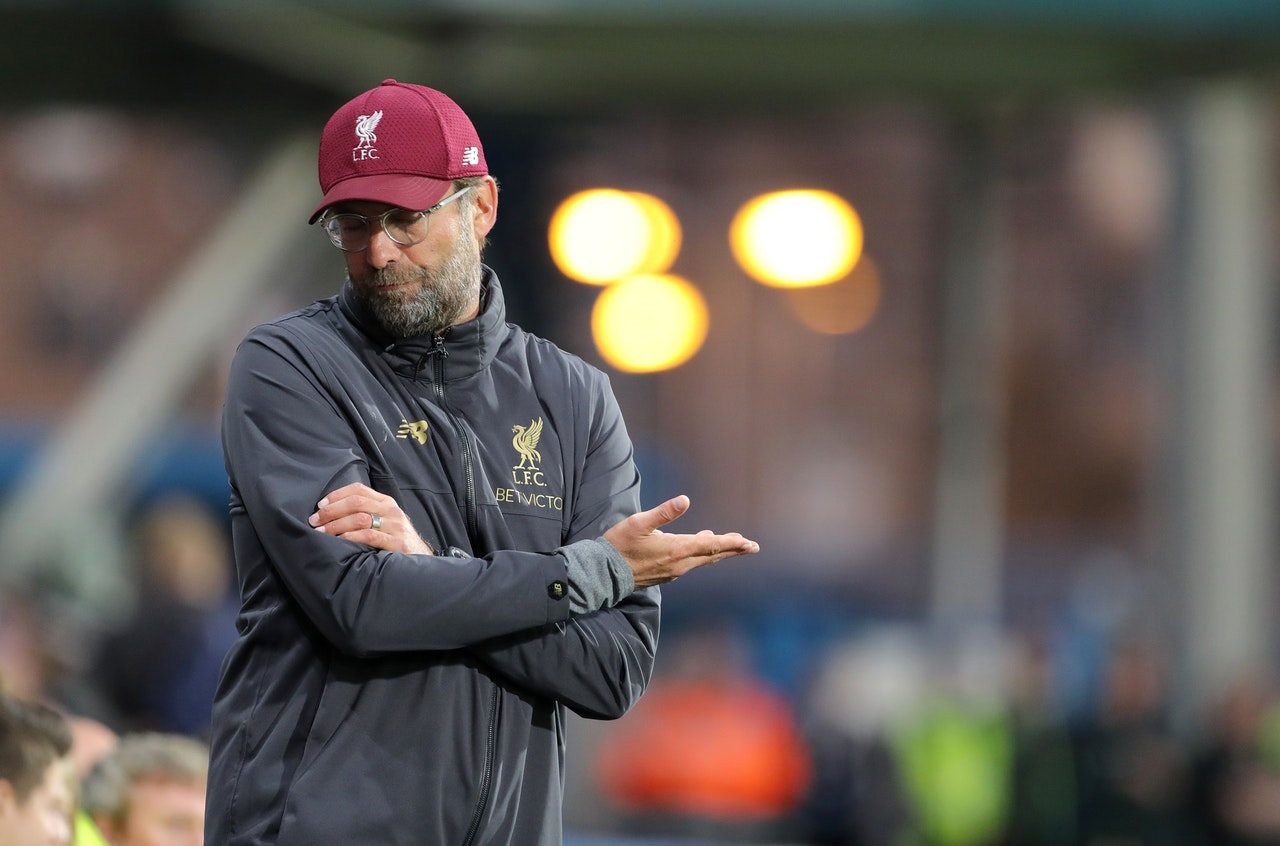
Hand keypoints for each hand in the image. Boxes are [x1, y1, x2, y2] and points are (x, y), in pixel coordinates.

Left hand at [309, 482, 433, 554]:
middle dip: (331, 510)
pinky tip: (340, 540)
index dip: (336, 495)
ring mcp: (396, 526)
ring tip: (322, 532)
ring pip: (360, 518)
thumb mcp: (384, 521)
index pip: (358, 489)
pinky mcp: (398, 543)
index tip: (319, 505)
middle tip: (315, 521)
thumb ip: (366, 513)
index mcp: (386, 502)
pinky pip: (369, 536)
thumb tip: (331, 512)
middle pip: (356, 502)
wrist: (420, 559)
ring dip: (337, 524)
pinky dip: (351, 537)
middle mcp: (391, 511)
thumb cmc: (395, 540)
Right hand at [603, 495, 758, 587]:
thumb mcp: (639, 523)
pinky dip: (702, 554)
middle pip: (712, 555)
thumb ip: (663, 512)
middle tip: (752, 546)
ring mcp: (673, 571)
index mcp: (676, 550)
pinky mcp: (665, 574)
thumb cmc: (619, 545)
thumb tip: (685, 499)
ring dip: (718, 552)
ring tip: (732, 545)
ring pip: (702, 560)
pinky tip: (701, 547)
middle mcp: (679, 564)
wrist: (603, 574)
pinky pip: (691, 563)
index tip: (749, 543)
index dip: (732, 543)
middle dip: (733, 549)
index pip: (711, 546)